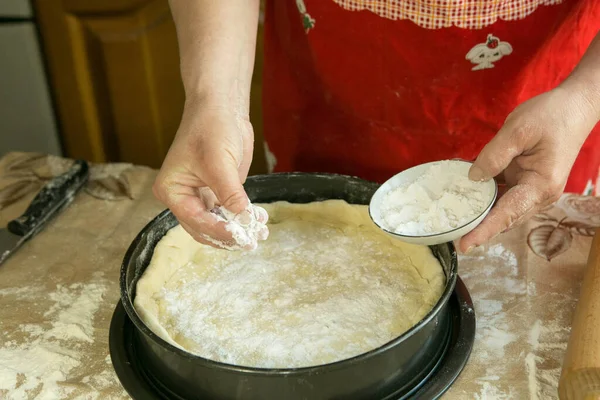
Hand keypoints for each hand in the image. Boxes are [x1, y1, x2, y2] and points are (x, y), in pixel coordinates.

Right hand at [153, 98, 259, 247]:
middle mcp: (183, 196)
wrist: (222, 108)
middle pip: (204, 228)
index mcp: (171, 190)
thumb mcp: (218, 162)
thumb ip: (229, 192)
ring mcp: (201, 195)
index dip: (218, 231)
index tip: (239, 237)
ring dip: (237, 229)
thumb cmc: (211, 128)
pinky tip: (259, 219)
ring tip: (259, 232)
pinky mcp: (218, 191)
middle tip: (250, 241)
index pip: (195, 220)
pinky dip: (242, 218)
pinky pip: (228, 212)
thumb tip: (242, 217)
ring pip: (217, 223)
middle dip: (227, 235)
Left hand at [460, 85, 598, 252]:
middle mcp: (538, 195)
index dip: (483, 231)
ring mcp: (531, 190)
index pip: (506, 214)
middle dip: (477, 228)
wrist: (574, 106)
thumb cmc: (551, 116)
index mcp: (540, 186)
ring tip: (451, 220)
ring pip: (500, 209)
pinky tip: (462, 194)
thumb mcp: (519, 129)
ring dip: (479, 213)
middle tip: (448, 235)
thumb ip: (494, 154)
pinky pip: (501, 194)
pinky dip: (483, 196)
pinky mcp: (524, 182)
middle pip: (503, 218)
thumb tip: (473, 178)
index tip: (463, 246)